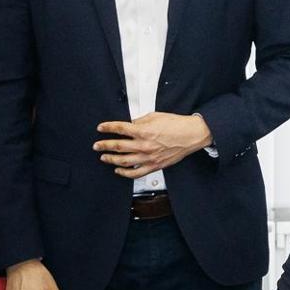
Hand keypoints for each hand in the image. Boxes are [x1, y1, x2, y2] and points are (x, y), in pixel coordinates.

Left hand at [94, 112, 212, 178]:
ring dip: (110, 159)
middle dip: (104, 145)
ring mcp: (148, 157)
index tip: (101, 128)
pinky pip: (135, 173)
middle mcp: (144, 145)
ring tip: (104, 157)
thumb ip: (140, 120)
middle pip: (117, 146)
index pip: (119, 128)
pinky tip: (118, 170)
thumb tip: (130, 123)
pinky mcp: (154, 165)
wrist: (192, 135)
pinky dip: (124, 173)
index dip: (107, 127)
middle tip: (97, 145)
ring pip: (123, 160)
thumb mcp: (156, 116)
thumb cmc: (177, 125)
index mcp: (143, 130)